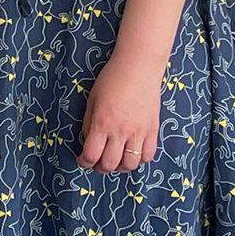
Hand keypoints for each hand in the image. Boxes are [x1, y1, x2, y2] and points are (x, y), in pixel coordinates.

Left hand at [76, 50, 162, 174]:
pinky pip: (148, 156)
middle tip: (97, 162)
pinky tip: (132, 153)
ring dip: (120, 167)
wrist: (138, 68)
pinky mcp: (153, 130)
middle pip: (110, 165)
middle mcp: (121, 132)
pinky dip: (139, 160)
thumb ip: (88, 123)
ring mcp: (139, 133)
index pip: (91, 155)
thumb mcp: (92, 100)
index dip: (83, 162)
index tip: (82, 159)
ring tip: (116, 159)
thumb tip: (88, 142)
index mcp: (102, 123)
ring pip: (130, 165)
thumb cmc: (111, 80)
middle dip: (100, 168)